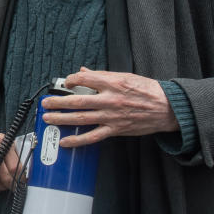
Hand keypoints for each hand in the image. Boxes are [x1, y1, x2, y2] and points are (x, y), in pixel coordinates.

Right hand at [0, 124, 20, 191]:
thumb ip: (11, 152)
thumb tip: (23, 169)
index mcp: (2, 143)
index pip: (16, 167)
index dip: (21, 178)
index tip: (23, 182)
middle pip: (8, 176)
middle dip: (12, 184)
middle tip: (14, 186)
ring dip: (2, 186)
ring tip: (2, 184)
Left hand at [39, 67, 177, 146]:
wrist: (167, 108)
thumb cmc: (147, 90)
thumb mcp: (126, 76)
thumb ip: (102, 75)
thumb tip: (83, 71)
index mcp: (113, 83)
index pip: (85, 79)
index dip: (71, 80)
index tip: (65, 82)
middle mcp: (110, 100)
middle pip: (78, 101)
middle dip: (58, 102)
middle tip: (46, 103)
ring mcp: (111, 116)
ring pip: (81, 119)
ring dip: (61, 119)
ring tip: (47, 118)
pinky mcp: (115, 130)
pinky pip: (92, 137)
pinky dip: (77, 140)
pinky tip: (65, 141)